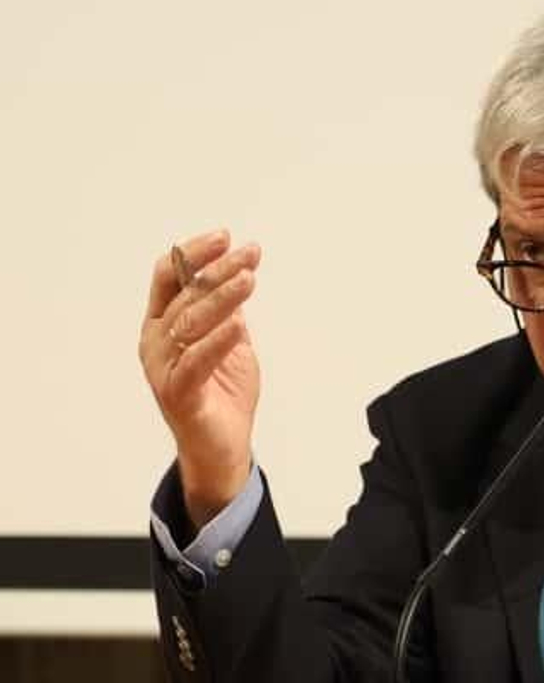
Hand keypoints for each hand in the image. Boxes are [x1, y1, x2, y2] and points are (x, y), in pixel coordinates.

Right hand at [138, 230, 262, 527]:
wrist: (223, 446)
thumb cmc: (223, 393)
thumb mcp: (231, 343)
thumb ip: (227, 312)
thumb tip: (238, 273)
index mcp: (163, 325)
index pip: (170, 278)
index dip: (194, 254)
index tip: (225, 236)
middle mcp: (156, 341)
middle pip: (185, 295)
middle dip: (218, 270)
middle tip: (248, 253)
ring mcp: (163, 368)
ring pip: (191, 323)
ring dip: (222, 298)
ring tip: (249, 279)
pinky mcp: (179, 393)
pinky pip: (196, 361)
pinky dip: (218, 341)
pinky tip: (239, 324)